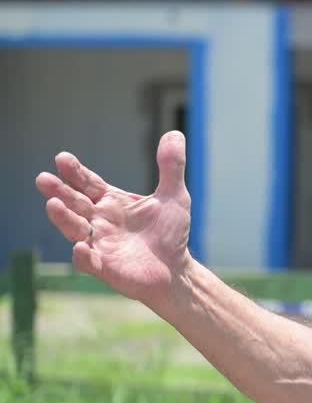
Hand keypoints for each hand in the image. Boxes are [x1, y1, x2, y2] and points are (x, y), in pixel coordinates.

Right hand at [34, 131, 193, 303]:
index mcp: (111, 201)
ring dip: (63, 218)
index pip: (87, 183)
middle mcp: (99, 220)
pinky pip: (88, 262)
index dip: (75, 171)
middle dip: (59, 192)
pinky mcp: (105, 267)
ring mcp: (99, 244)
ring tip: (53, 205)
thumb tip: (175, 133)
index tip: (62, 158)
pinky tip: (81, 248)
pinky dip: (83, 256)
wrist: (176, 269)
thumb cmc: (171, 232)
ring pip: (74, 229)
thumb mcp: (174, 196)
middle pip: (74, 203)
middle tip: (44, 179)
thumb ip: (171, 167)